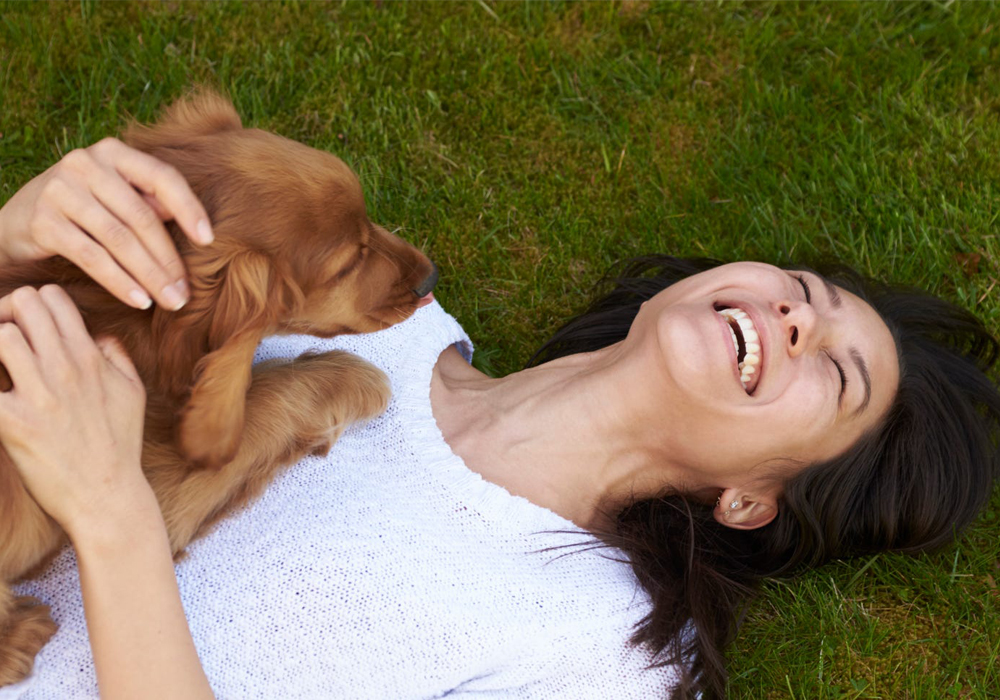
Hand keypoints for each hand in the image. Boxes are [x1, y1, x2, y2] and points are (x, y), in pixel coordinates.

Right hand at [0, 138, 212, 310]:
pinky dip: (119, 281)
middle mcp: (85, 163)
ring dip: (149, 275)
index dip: (189, 209)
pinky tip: (138, 300)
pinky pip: (92, 256)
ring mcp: (61, 189)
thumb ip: (149, 203)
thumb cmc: (81, 210)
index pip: (162, 177)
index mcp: (113, 152)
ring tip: (168, 301)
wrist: (16, 222)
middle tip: (185, 293)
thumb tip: (195, 227)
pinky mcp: (43, 220)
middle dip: (168, 260)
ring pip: (119, 239)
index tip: (208, 241)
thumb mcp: (115, 197)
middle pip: (142, 217)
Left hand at [0, 285, 149, 537]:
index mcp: (91, 358)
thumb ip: (115, 356)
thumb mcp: (132, 393)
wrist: (108, 497)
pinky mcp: (14, 424)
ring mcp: (40, 396)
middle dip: (8, 314)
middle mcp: (66, 369)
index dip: (34, 306)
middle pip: (24, 304)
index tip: (27, 328)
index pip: (53, 299)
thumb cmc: (119, 446)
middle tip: (5, 343)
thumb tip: (95, 334)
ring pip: (1, 335)